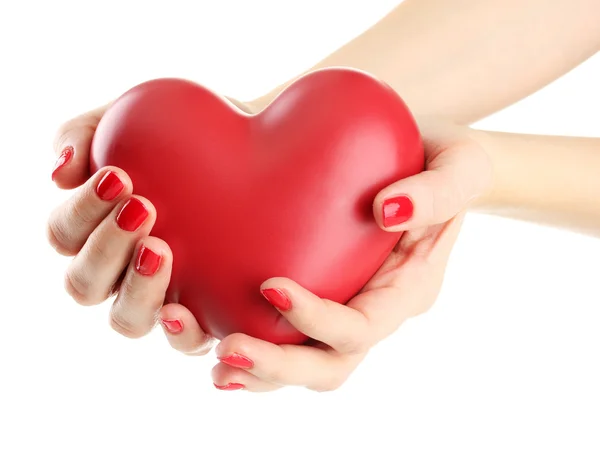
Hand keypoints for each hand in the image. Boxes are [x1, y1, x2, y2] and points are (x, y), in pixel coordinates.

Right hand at [47, 97, 248, 352]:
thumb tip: (58, 173)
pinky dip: (181, 332)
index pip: (65, 235)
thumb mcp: (136, 118)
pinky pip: (184, 341)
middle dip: (106, 248)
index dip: (82, 212)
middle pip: (85, 285)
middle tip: (142, 208)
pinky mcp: (203, 316)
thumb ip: (87, 133)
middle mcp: (120, 271)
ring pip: (127, 319)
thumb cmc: (186, 134)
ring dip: (137, 289)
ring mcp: (160, 298)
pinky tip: (186, 309)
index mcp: (96, 230)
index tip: (118, 176)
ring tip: (162, 248)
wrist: (256, 145)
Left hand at [162, 119, 493, 391]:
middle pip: (327, 366)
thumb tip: (386, 213)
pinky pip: (276, 328)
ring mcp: (340, 304)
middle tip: (226, 353)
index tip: (271, 284)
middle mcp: (370, 309)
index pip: (362, 329)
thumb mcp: (460, 163)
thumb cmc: (439, 155)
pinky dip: (241, 335)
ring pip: (297, 360)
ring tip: (207, 353)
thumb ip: (438, 191)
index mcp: (405, 290)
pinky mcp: (312, 288)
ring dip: (252, 368)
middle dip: (277, 367)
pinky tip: (200, 322)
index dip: (317, 320)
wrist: (411, 149)